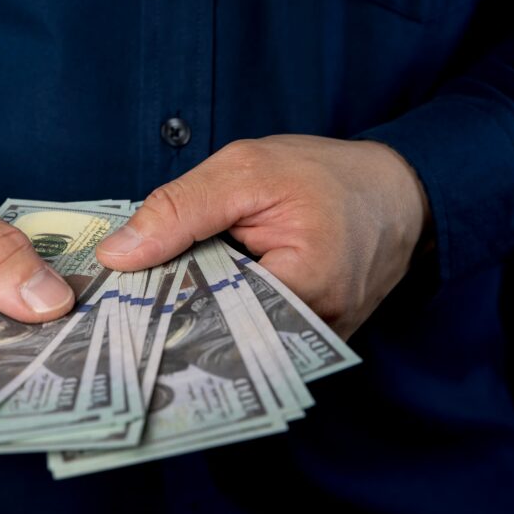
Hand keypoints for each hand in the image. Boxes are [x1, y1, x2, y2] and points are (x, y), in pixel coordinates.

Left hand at [96, 135, 428, 338]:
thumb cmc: (326, 174)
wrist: (398, 191)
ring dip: (199, 315)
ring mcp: (316, 342)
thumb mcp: (247, 170)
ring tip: (156, 298)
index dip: (159, 304)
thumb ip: (180, 210)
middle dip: (174, 315)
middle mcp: (314, 332)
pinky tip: (199, 296)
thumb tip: (118, 255)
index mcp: (305, 287)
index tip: (115, 299)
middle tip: (123, 302)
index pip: (209, 314)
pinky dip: (226, 314)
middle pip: (221, 336)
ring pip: (235, 339)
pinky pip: (256, 335)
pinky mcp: (312, 341)